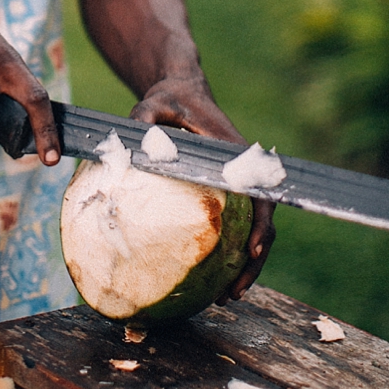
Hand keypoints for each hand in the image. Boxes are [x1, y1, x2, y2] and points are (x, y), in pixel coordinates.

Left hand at [131, 75, 274, 303]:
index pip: (260, 196)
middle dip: (254, 262)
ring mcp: (236, 185)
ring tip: (225, 297)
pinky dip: (226, 252)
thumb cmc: (169, 98)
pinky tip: (209, 277)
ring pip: (250, 232)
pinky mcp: (223, 193)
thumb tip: (127, 146)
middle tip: (234, 293)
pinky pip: (232, 226)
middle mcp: (243, 173)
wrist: (182, 92)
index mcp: (236, 155)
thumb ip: (142, 119)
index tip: (253, 250)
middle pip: (262, 224)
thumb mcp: (154, 102)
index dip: (261, 225)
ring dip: (242, 265)